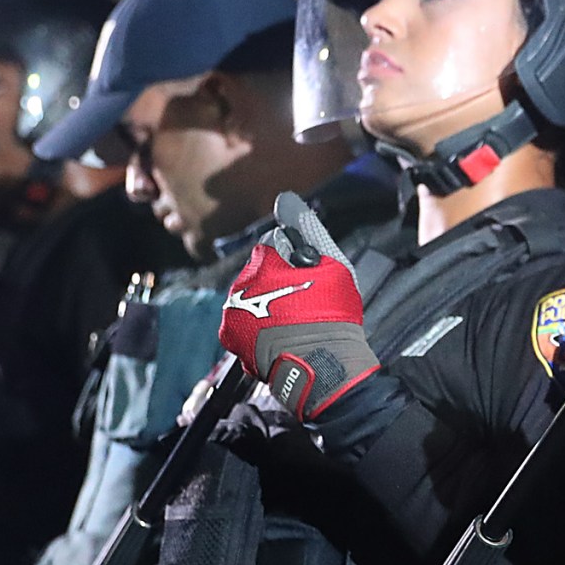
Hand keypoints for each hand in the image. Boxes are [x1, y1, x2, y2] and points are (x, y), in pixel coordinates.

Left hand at [217, 196, 376, 419]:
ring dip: (265, 306)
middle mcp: (241, 282)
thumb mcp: (333, 266)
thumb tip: (287, 200)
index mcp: (264, 260)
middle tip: (303, 302)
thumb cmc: (331, 316)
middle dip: (276, 283)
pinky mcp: (230, 336)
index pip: (272, 245)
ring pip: (249, 298)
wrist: (321, 365)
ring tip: (293, 323)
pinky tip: (279, 335)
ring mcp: (233, 311)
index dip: (292, 259)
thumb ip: (308, 232)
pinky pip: (242, 324)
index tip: (306, 276)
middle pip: (258, 273)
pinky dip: (257, 328)